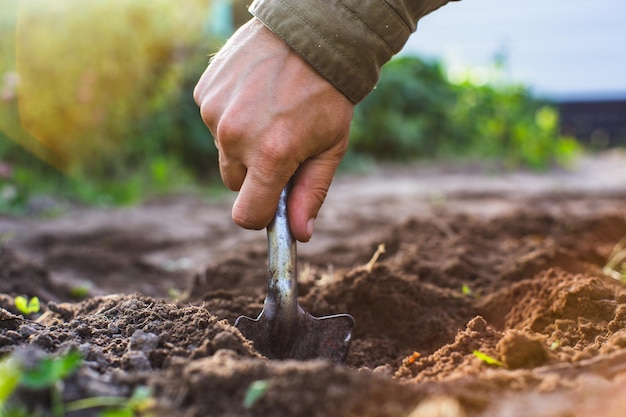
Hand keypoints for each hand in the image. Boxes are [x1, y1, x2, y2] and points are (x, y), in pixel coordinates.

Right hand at [194, 18, 353, 241]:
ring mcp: (215, 111)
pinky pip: (213, 121)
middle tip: (280, 143)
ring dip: (242, 141)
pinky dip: (230, 115)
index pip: (246, 215)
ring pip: (224, 150)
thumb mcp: (330, 147)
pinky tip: (254, 94)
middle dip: (255, 173)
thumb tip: (299, 235)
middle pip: (235, 183)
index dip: (260, 215)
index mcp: (271, 155)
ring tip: (269, 111)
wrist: (310, 34)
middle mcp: (236, 136)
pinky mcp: (204, 92)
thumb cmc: (328, 94)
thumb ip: (311, 193)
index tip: (272, 203)